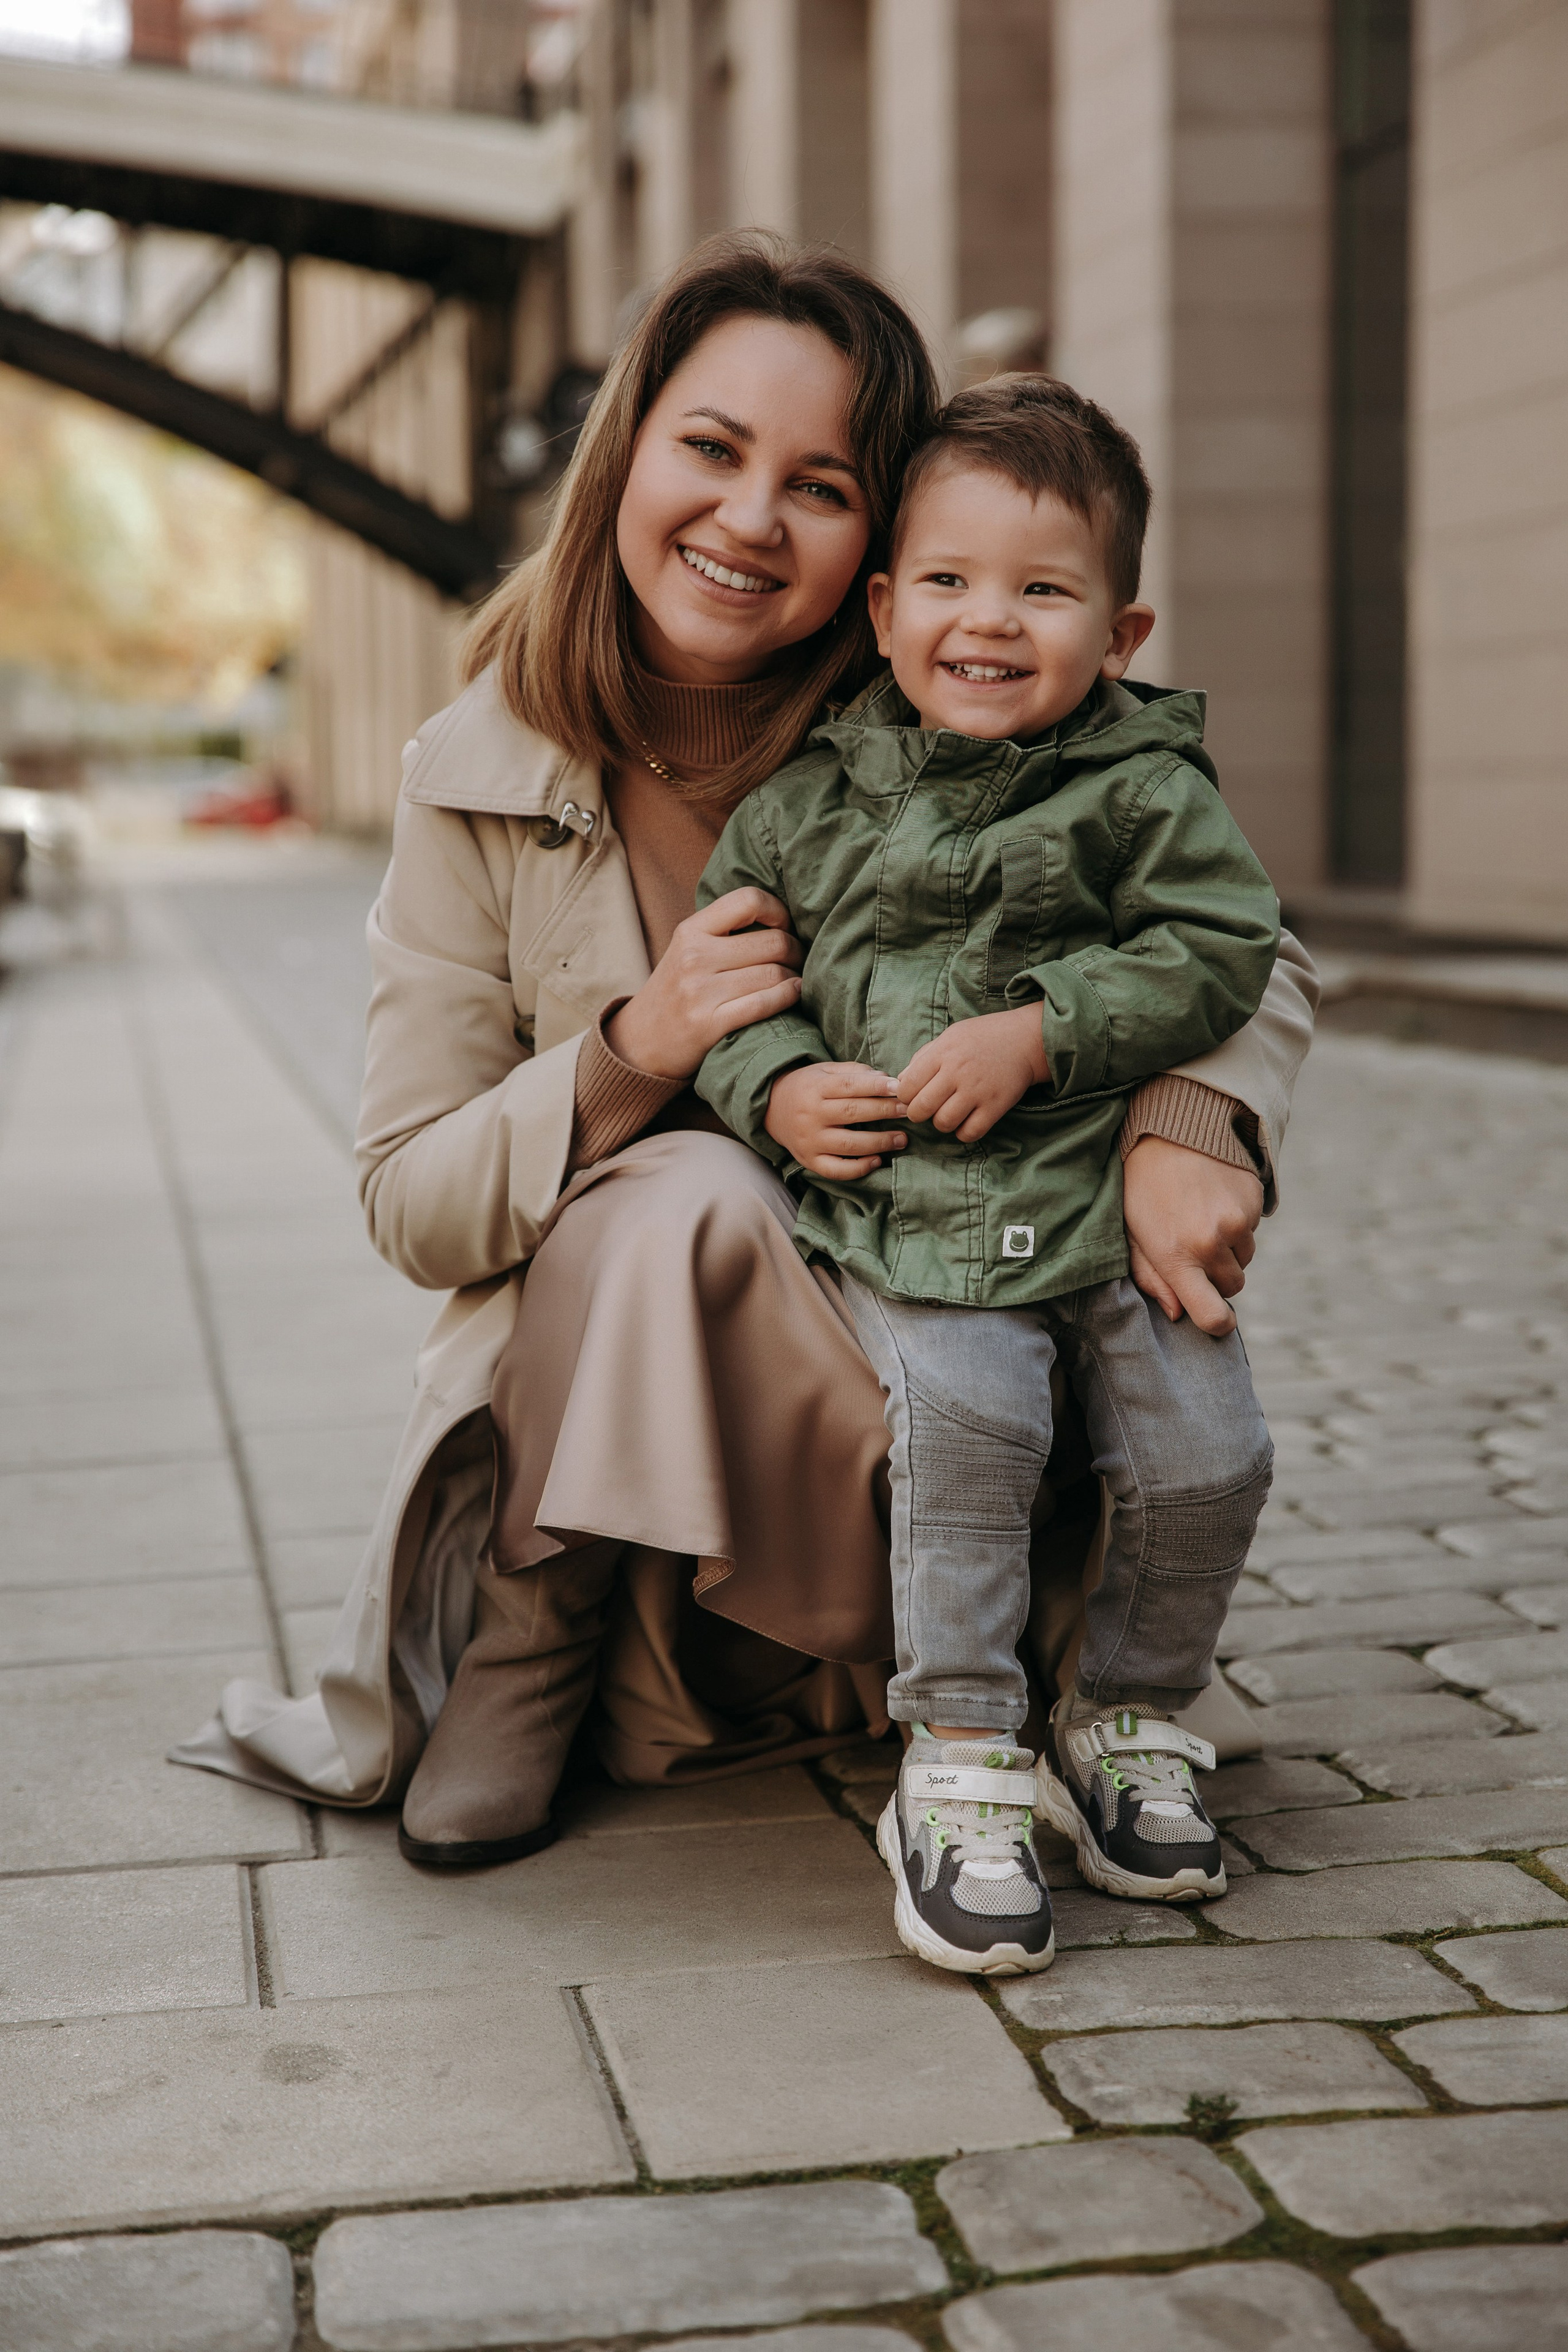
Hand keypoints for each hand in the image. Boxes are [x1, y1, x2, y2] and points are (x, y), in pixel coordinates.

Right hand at [606, 888, 801, 1078]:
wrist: (640, 1043)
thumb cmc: (675, 992)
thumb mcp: (686, 949)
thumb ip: (723, 930)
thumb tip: (781, 918)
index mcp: (690, 931)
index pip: (748, 899)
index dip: (778, 910)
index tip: (784, 925)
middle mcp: (694, 957)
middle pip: (773, 941)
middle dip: (796, 949)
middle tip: (799, 958)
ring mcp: (700, 992)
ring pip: (774, 973)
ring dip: (796, 976)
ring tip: (795, 979)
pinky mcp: (709, 1024)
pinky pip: (765, 1003)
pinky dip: (789, 997)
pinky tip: (794, 994)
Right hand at [766, 1062, 906, 1178]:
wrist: (771, 1109)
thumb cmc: (808, 1087)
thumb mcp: (825, 1071)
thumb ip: (854, 1072)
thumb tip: (886, 1079)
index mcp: (815, 1088)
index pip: (850, 1086)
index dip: (876, 1087)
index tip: (899, 1087)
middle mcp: (811, 1115)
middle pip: (853, 1113)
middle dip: (884, 1111)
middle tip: (908, 1111)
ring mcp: (810, 1140)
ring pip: (849, 1144)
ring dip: (879, 1142)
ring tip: (902, 1139)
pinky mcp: (809, 1161)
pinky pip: (836, 1170)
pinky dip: (859, 1168)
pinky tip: (877, 1160)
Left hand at [896, 1005, 1049, 1143]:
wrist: (1025, 1039)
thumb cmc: (983, 1037)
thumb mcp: (949, 1036)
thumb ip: (923, 1057)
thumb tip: (901, 1082)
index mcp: (942, 1053)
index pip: (907, 1087)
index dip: (905, 1096)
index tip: (914, 1095)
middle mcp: (957, 1072)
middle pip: (921, 1109)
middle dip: (918, 1114)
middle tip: (926, 1110)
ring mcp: (977, 1090)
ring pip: (944, 1123)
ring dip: (942, 1123)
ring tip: (949, 1113)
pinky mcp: (996, 1106)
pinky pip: (970, 1133)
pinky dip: (964, 1133)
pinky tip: (966, 1122)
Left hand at [1122, 1134, 1263, 1336]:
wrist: (1170, 1129)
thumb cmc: (1141, 1187)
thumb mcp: (1131, 1233)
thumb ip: (1151, 1277)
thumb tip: (1177, 1313)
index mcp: (1175, 1258)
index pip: (1211, 1315)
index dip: (1217, 1324)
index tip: (1215, 1319)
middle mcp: (1210, 1244)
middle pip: (1232, 1286)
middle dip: (1217, 1275)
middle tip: (1194, 1248)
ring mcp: (1236, 1222)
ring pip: (1245, 1257)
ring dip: (1229, 1247)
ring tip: (1201, 1217)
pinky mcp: (1253, 1201)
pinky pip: (1253, 1228)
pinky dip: (1239, 1222)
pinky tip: (1214, 1199)